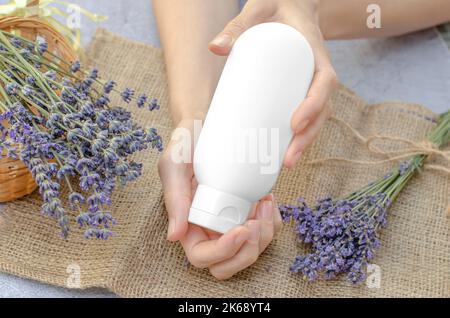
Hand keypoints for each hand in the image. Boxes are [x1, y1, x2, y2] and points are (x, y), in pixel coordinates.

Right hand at [158, 119, 281, 279]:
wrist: (206, 126)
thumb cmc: (186, 144)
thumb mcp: (174, 166)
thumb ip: (174, 199)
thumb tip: (174, 237)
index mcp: (189, 225)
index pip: (202, 257)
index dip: (223, 252)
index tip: (241, 230)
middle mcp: (210, 229)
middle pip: (230, 263)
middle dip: (248, 251)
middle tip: (256, 222)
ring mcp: (231, 221)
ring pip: (252, 249)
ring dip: (265, 234)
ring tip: (265, 203)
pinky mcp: (247, 210)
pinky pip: (266, 229)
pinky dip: (272, 220)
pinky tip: (269, 200)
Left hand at [209, 0, 337, 167]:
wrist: (291, 8)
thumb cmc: (277, 9)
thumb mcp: (259, 9)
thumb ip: (238, 25)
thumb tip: (215, 48)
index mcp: (316, 54)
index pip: (324, 84)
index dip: (313, 106)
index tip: (295, 123)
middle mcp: (319, 75)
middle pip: (322, 111)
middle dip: (307, 137)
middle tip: (287, 158)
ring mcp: (311, 86)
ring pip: (316, 120)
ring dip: (303, 144)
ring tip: (284, 163)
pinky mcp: (300, 93)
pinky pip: (305, 118)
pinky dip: (295, 137)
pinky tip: (280, 153)